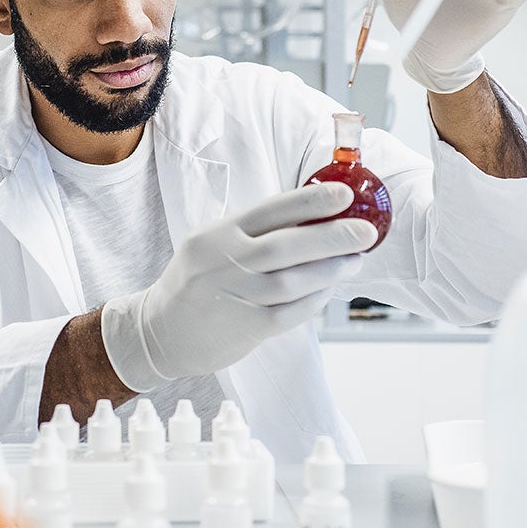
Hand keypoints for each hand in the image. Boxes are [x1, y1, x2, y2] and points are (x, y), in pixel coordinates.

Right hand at [101, 184, 375, 391]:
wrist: (161, 332)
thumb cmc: (197, 281)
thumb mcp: (212, 244)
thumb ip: (253, 232)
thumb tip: (313, 217)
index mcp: (217, 235)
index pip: (269, 210)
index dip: (310, 201)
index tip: (344, 195)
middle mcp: (224, 262)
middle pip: (285, 246)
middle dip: (332, 236)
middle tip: (365, 231)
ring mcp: (235, 296)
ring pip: (292, 281)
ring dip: (330, 270)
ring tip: (355, 260)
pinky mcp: (247, 328)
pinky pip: (291, 312)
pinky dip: (315, 300)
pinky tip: (330, 289)